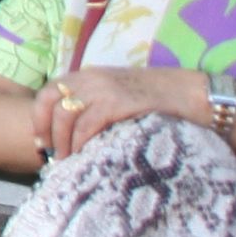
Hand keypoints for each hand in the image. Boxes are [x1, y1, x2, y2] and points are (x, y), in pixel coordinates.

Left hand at [33, 64, 214, 163]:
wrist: (196, 94)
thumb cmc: (161, 101)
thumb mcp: (121, 95)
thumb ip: (98, 104)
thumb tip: (76, 130)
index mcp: (90, 74)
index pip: (49, 91)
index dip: (39, 116)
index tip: (40, 140)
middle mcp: (92, 77)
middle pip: (49, 101)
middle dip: (44, 129)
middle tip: (50, 154)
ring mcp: (105, 88)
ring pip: (65, 114)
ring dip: (62, 141)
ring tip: (66, 161)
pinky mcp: (119, 102)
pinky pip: (87, 124)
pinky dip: (80, 142)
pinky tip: (84, 156)